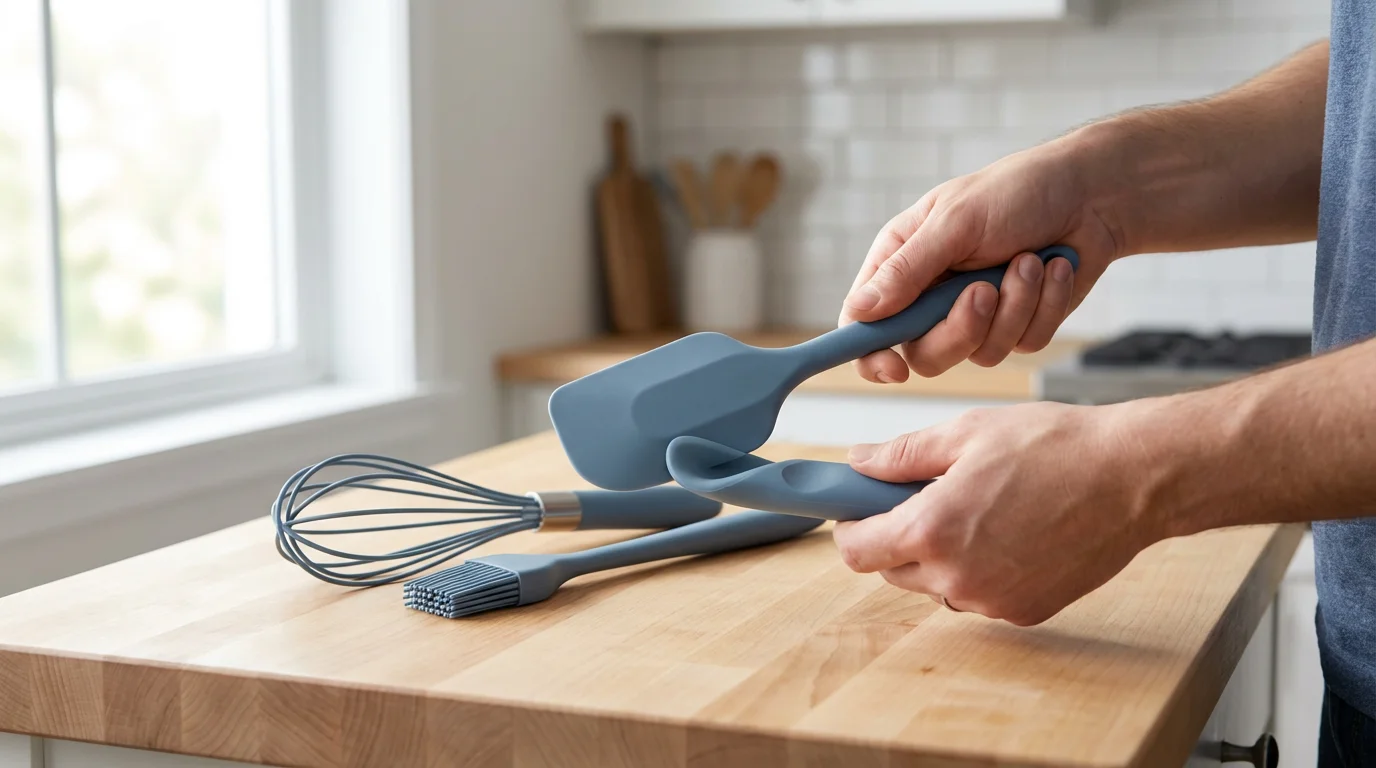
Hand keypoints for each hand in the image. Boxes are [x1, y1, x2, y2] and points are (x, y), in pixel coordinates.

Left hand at [831, 402, 1161, 624]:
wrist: (1133, 478)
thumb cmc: (1054, 446)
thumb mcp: (966, 433)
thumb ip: (901, 455)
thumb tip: (858, 463)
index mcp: (931, 530)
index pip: (856, 552)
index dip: (852, 527)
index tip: (859, 510)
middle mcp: (956, 578)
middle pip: (893, 571)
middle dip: (897, 537)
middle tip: (928, 497)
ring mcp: (991, 601)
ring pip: (936, 587)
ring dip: (939, 557)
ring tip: (981, 510)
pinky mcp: (1025, 612)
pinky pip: (979, 596)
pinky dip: (980, 570)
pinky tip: (1011, 532)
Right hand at [839, 140, 1120, 383]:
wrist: (1091, 194)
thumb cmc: (1017, 191)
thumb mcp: (955, 223)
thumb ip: (907, 270)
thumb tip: (858, 312)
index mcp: (902, 264)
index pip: (864, 326)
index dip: (872, 356)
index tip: (894, 369)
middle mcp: (932, 296)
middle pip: (925, 354)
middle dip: (961, 328)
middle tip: (984, 291)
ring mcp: (977, 315)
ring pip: (979, 353)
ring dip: (1014, 306)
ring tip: (1030, 260)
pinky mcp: (1019, 325)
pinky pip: (1024, 344)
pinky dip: (1044, 305)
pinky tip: (1053, 268)